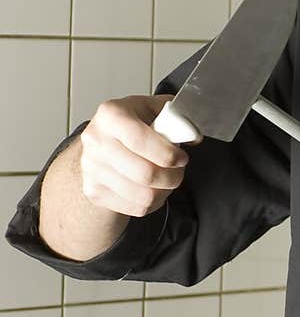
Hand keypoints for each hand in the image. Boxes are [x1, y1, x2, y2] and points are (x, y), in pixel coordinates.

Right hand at [79, 94, 200, 218]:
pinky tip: (154, 189)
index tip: (181, 158)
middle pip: (145, 174)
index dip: (167, 154)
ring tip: (167, 179)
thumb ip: (175, 116)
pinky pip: (137, 208)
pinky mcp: (95, 192)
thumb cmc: (131, 125)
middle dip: (172, 177)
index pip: (140, 140)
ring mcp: (93, 169)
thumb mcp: (152, 108)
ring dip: (165, 191)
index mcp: (111, 115)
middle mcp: (97, 142)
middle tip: (178, 171)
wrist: (102, 143)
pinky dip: (153, 202)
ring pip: (144, 196)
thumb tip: (190, 134)